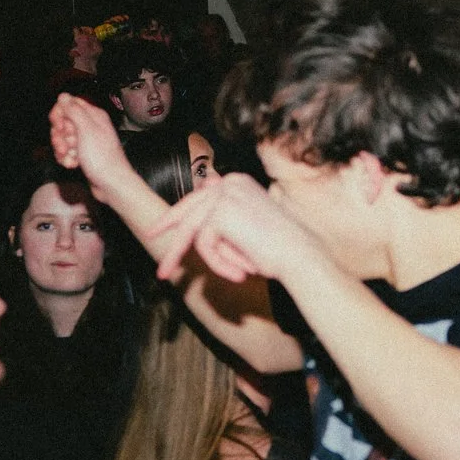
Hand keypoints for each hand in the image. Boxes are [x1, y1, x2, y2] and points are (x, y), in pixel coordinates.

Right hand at [49, 93, 140, 196]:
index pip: (68, 104)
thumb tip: (63, 95)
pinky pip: (66, 152)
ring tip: (71, 158)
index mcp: (93, 115)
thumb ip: (74, 110)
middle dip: (59, 136)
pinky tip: (73, 165)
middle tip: (66, 146)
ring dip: (62, 149)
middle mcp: (90, 126)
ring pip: (62, 138)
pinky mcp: (83, 154)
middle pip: (62, 122)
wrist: (111, 184)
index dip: (59, 115)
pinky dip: (66, 158)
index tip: (60, 127)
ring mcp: (86, 141)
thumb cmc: (103, 158)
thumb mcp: (86, 130)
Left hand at [143, 170, 324, 285]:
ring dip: (211, 260)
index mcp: (237, 182)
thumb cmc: (280, 248)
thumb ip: (221, 221)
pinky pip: (204, 245)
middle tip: (159, 262)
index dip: (177, 215)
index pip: (198, 197)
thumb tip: (199, 213)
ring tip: (230, 278)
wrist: (301, 257)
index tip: (158, 230)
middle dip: (169, 234)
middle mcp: (229, 182)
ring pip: (193, 230)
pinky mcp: (220, 211)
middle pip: (187, 209)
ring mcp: (223, 194)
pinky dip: (219, 263)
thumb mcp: (246, 230)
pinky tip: (241, 273)